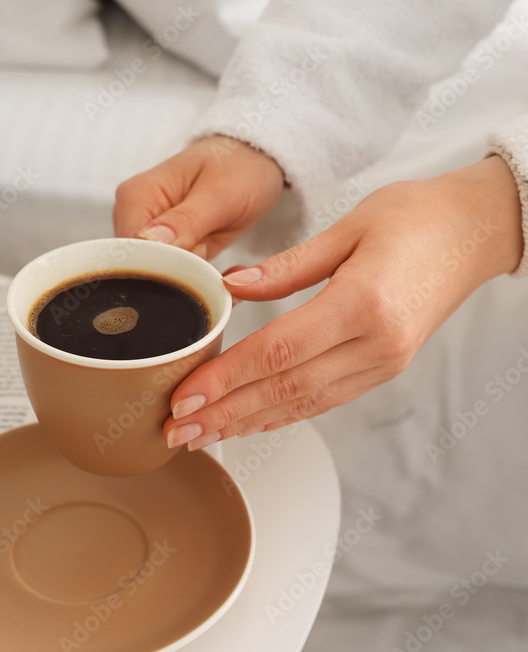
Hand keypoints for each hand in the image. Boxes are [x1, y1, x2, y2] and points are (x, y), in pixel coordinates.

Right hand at [113, 136, 283, 258]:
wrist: (254, 162)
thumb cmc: (238, 166)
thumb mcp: (219, 193)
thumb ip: (186, 220)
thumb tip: (152, 242)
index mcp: (135, 197)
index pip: (131, 250)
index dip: (161, 264)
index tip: (196, 252)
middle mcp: (135, 217)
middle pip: (141, 267)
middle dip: (176, 270)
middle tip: (207, 246)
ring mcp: (150, 233)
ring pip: (158, 274)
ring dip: (188, 273)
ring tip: (210, 244)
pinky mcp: (169, 246)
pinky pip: (173, 273)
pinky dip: (195, 273)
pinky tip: (211, 255)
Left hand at [163, 156, 522, 449]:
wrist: (474, 231)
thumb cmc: (416, 217)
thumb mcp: (347, 227)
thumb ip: (285, 266)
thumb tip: (231, 288)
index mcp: (362, 304)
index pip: (278, 351)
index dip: (227, 378)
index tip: (185, 394)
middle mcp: (376, 344)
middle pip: (285, 389)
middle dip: (225, 412)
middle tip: (177, 428)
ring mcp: (384, 362)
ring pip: (304, 403)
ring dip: (248, 422)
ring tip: (202, 434)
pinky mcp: (385, 367)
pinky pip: (325, 398)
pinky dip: (283, 413)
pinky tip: (251, 421)